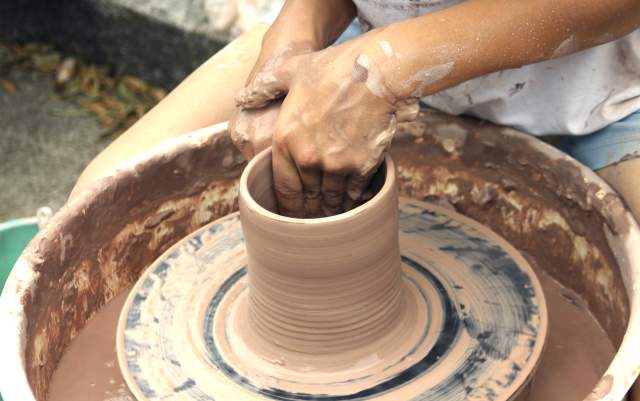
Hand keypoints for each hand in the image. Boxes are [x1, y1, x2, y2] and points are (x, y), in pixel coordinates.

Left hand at [236, 35, 418, 216]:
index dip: (287, 206)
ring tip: (333, 214)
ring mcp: (335, 165)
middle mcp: (307, 158)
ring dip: (332, 207)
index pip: (283, 187)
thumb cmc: (332, 68)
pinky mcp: (361, 166)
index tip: (291, 215)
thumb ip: (264, 88)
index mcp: (284, 139)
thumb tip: (242, 98)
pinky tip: (354, 199)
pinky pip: (355, 191)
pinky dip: (354, 198)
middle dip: (310, 210)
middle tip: (313, 218)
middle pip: (307, 196)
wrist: (375, 71)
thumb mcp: (290, 70)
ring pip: (331, 197)